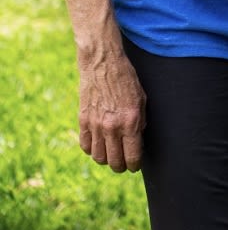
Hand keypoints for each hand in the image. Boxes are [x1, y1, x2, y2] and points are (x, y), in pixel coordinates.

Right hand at [77, 47, 145, 172]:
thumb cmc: (125, 78)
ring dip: (106, 159)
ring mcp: (96, 124)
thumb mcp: (141, 98)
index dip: (135, 165)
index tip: (135, 164)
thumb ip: (140, 121)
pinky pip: (85, 146)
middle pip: (115, 162)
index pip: (132, 156)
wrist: (102, 62)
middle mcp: (112, 126)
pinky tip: (98, 143)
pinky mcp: (83, 120)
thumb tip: (137, 140)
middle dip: (121, 166)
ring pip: (99, 158)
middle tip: (124, 163)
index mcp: (130, 121)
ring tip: (111, 153)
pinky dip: (92, 149)